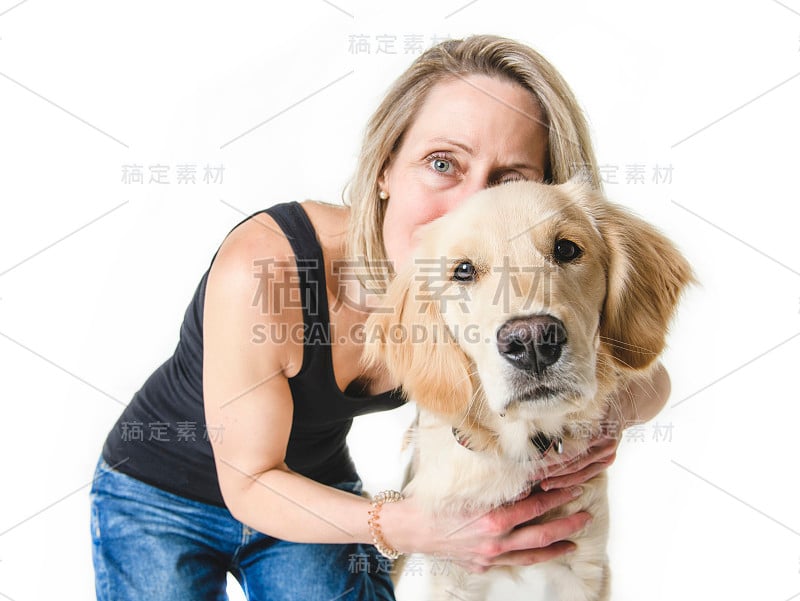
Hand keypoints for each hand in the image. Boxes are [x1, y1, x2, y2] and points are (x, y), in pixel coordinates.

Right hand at [389, 487, 591, 573]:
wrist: (410, 528)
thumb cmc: (435, 503)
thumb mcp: (469, 488)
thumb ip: (499, 488)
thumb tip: (527, 480)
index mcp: (493, 519)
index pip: (536, 506)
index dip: (558, 497)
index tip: (573, 488)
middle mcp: (495, 541)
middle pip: (541, 534)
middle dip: (567, 525)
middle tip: (586, 516)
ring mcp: (489, 557)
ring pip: (531, 555)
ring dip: (555, 548)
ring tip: (572, 542)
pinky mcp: (482, 566)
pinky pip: (513, 564)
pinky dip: (529, 559)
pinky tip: (539, 554)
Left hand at [532, 405, 623, 490]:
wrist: (622, 404)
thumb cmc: (596, 402)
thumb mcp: (583, 405)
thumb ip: (566, 418)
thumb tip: (537, 424)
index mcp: (599, 428)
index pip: (570, 446)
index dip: (549, 454)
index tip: (530, 458)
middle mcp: (606, 443)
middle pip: (572, 460)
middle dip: (549, 469)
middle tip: (529, 475)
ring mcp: (608, 454)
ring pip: (578, 470)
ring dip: (557, 478)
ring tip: (538, 483)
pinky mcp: (607, 461)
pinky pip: (586, 474)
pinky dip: (569, 480)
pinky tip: (553, 484)